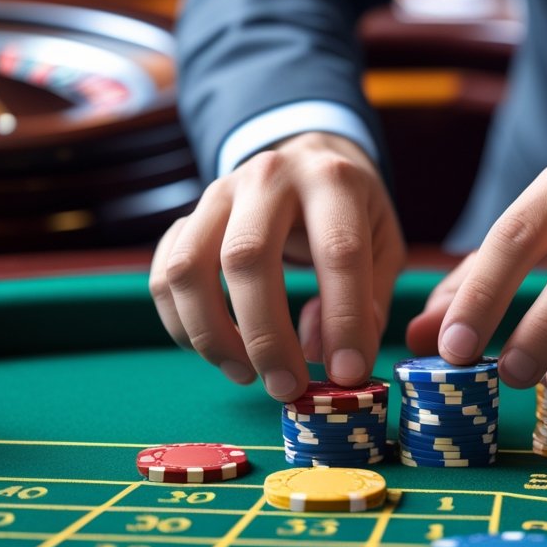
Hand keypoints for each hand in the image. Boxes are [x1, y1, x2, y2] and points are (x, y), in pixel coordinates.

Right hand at [149, 132, 405, 399]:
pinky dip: (180, 323)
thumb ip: (369, 303)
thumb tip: (326, 357)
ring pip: (189, 268)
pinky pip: (163, 275)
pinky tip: (217, 350)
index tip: (348, 372)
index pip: (338, 252)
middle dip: (266, 337)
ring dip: (212, 335)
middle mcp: (268, 177)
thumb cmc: (352, 214)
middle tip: (287, 388)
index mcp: (332, 180)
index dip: (345, 320)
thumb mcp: (383, 247)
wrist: (307, 158)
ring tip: (246, 375)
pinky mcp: (187, 217)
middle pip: (247, 258)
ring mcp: (218, 193)